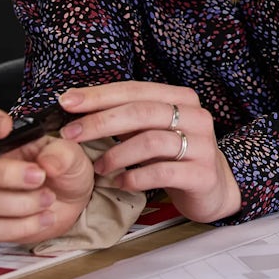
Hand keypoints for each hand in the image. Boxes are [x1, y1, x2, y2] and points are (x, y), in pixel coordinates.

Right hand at [0, 105, 93, 244]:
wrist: (74, 204)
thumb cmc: (66, 171)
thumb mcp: (74, 156)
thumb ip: (63, 153)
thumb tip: (47, 161)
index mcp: (2, 140)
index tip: (4, 128)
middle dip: (6, 174)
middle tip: (40, 176)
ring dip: (20, 203)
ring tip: (49, 199)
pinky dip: (21, 226)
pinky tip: (44, 218)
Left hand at [58, 82, 241, 222]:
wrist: (212, 188)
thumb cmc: (174, 156)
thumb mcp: (153, 131)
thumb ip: (126, 119)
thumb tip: (76, 109)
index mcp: (182, 98)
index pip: (136, 89)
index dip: (100, 95)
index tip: (66, 102)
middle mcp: (196, 116)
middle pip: (142, 111)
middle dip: (101, 121)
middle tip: (70, 135)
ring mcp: (202, 145)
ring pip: (151, 141)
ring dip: (116, 154)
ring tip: (98, 167)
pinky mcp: (202, 174)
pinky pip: (162, 172)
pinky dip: (134, 178)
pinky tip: (120, 183)